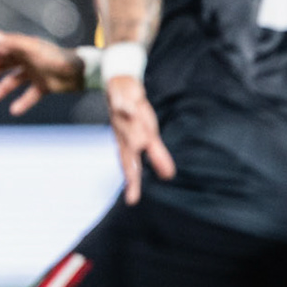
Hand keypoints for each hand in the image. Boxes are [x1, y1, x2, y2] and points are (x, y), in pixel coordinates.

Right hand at [0, 31, 86, 114]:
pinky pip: (30, 95)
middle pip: (5, 65)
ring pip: (15, 81)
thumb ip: (16, 43)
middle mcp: (29, 60)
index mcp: (25, 49)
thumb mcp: (35, 50)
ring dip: (2, 88)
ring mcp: (36, 73)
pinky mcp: (45, 86)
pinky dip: (22, 102)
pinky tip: (14, 110)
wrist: (81, 73)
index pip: (1, 51)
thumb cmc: (58, 58)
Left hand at [105, 75, 174, 204]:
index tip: (132, 201)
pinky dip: (124, 107)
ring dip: (133, 137)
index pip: (131, 167)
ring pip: (127, 129)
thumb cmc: (133, 115)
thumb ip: (157, 156)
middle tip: (134, 179)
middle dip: (131, 166)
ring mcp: (121, 117)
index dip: (132, 183)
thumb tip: (169, 176)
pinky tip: (129, 110)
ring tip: (142, 145)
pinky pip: (122, 103)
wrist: (117, 85)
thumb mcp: (147, 136)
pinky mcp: (122, 99)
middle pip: (128, 152)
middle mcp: (123, 134)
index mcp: (129, 145)